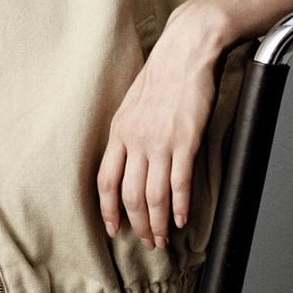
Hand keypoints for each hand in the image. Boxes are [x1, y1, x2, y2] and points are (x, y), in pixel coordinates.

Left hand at [97, 2, 226, 248]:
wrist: (186, 50)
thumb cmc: (163, 72)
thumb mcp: (133, 102)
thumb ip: (130, 130)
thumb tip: (130, 155)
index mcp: (119, 131)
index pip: (105, 180)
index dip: (108, 209)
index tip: (113, 227)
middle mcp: (135, 140)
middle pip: (130, 194)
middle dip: (137, 224)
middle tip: (146, 242)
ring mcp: (160, 142)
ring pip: (153, 195)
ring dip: (157, 223)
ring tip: (162, 239)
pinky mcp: (185, 140)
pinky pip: (179, 183)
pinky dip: (179, 206)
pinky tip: (181, 220)